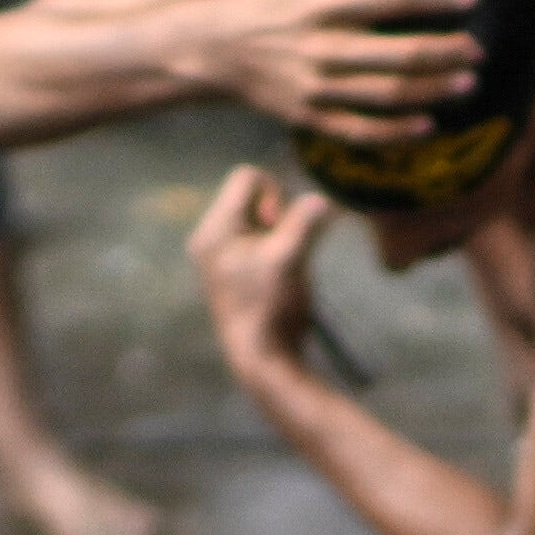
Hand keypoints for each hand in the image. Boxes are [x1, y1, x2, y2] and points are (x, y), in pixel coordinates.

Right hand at [175, 0, 489, 141]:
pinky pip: (361, 131)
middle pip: (401, 54)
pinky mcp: (310, 117)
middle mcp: (324, 46)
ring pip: (388, 96)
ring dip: (434, 91)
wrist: (211, 48)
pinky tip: (427, 125)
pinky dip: (397, 132)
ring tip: (468, 84)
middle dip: (447, 53)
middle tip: (479, 49)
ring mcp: (317, 86)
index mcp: (324, 2)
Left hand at [186, 157, 341, 393]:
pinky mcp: (231, 269)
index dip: (274, 192)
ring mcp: (218, 254)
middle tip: (283, 248)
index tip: (280, 226)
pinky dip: (274, 247)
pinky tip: (279, 275)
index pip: (246, 176)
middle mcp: (209, 236)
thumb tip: (324, 199)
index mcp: (215, 229)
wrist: (262, 358)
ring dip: (278, 233)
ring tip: (281, 265)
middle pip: (250, 195)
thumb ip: (306, 222)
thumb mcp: (291, 258)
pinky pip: (256, 238)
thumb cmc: (272, 308)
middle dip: (277, 215)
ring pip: (257, 218)